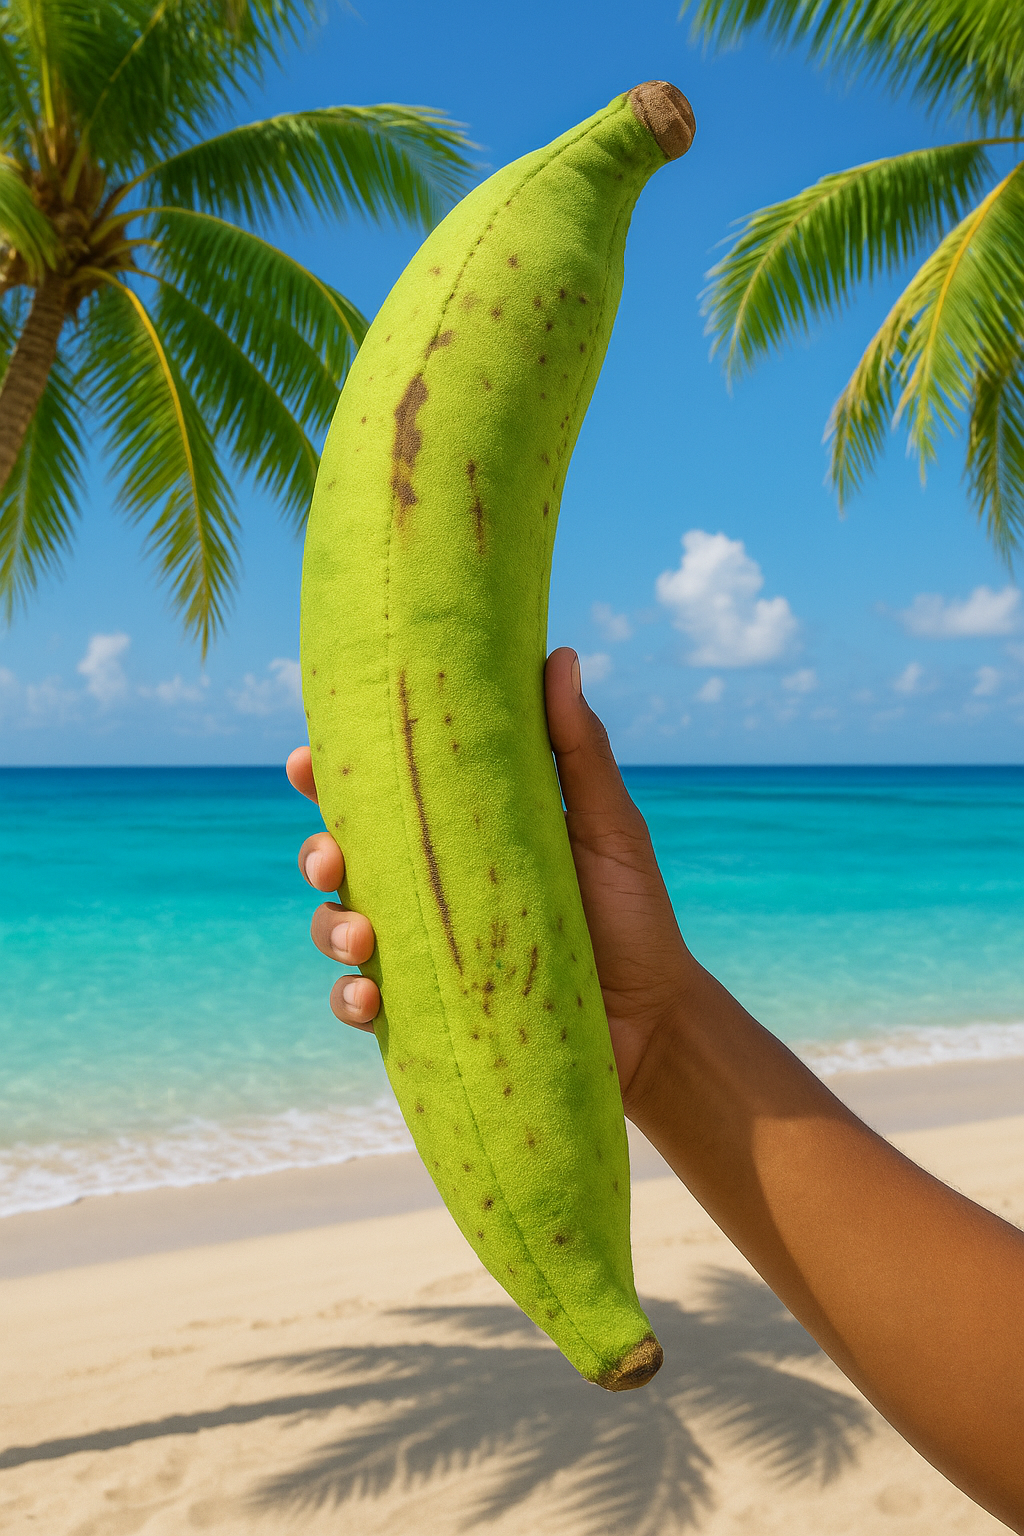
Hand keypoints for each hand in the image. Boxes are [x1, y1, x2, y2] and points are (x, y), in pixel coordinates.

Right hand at [286, 647, 694, 1105]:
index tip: (307, 761)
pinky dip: (350, 1000)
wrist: (654, 1018)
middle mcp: (430, 890)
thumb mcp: (607, 826)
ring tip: (362, 937)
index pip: (380, 798)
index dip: (330, 777)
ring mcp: (424, 953)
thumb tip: (558, 653)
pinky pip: (362, 1006)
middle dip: (316, 852)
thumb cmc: (632, 913)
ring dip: (330, 928)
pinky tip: (372, 996)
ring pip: (337, 930)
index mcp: (460, 835)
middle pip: (339, 861)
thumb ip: (579, 748)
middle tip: (331, 857)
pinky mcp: (428, 1013)